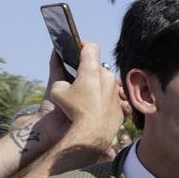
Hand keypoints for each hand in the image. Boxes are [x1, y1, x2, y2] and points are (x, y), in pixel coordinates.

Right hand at [43, 41, 124, 157]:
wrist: (93, 131)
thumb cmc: (74, 110)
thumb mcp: (57, 91)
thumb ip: (60, 79)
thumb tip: (66, 80)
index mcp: (92, 70)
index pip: (91, 47)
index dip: (82, 45)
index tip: (77, 49)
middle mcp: (108, 76)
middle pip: (98, 66)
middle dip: (88, 70)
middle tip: (78, 80)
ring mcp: (116, 89)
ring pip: (106, 81)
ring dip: (97, 84)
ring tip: (87, 96)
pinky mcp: (121, 102)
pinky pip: (112, 95)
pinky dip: (104, 98)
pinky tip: (96, 106)